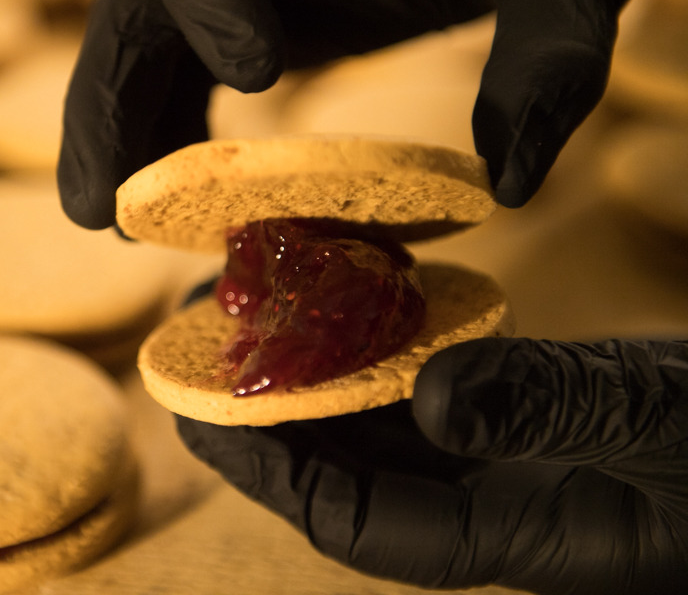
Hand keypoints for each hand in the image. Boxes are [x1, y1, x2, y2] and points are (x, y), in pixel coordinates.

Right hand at [59, 0, 687, 228]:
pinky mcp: (285, 0)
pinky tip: (188, 199)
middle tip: (95, 210)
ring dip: (134, 130)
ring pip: (160, 32)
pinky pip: (204, 58)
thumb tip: (508, 182)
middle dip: (114, 100)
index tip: (258, 76)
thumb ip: (548, 50)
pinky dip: (186, 125)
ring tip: (120, 226)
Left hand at [176, 337, 687, 594]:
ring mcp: (505, 459)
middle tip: (198, 344)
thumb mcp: (666, 425)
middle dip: (267, 414)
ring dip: (313, 376)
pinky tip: (351, 299)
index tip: (200, 412)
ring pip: (379, 428)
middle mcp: (489, 506)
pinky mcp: (526, 410)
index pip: (352, 524)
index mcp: (512, 538)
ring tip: (252, 310)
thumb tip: (431, 399)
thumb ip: (553, 410)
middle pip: (345, 472)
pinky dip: (383, 347)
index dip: (270, 472)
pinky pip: (428, 385)